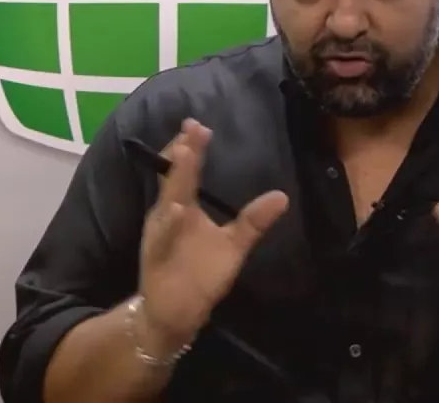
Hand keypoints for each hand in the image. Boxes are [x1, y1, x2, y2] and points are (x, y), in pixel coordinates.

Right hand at [136, 119, 289, 352]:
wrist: (175, 313)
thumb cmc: (200, 275)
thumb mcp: (233, 245)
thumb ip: (252, 221)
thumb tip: (282, 196)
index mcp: (183, 208)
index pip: (186, 173)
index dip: (191, 149)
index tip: (198, 125)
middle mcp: (168, 216)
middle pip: (176, 179)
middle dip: (183, 153)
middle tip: (192, 128)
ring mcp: (160, 235)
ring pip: (166, 204)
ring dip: (176, 180)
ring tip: (184, 154)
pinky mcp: (156, 258)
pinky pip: (162, 240)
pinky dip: (169, 225)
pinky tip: (178, 209)